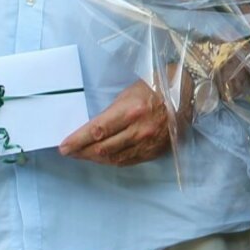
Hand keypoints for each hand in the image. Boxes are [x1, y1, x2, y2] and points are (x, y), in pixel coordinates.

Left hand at [59, 79, 173, 165]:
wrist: (184, 96)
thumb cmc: (154, 87)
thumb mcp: (128, 94)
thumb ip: (111, 113)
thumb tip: (93, 129)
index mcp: (130, 111)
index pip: (97, 130)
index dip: (78, 140)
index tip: (64, 146)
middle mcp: (138, 130)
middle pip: (103, 148)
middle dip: (82, 152)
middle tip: (69, 152)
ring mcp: (147, 143)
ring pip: (114, 158)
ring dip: (95, 159)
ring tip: (83, 155)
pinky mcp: (153, 151)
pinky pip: (128, 161)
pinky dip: (112, 161)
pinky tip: (103, 158)